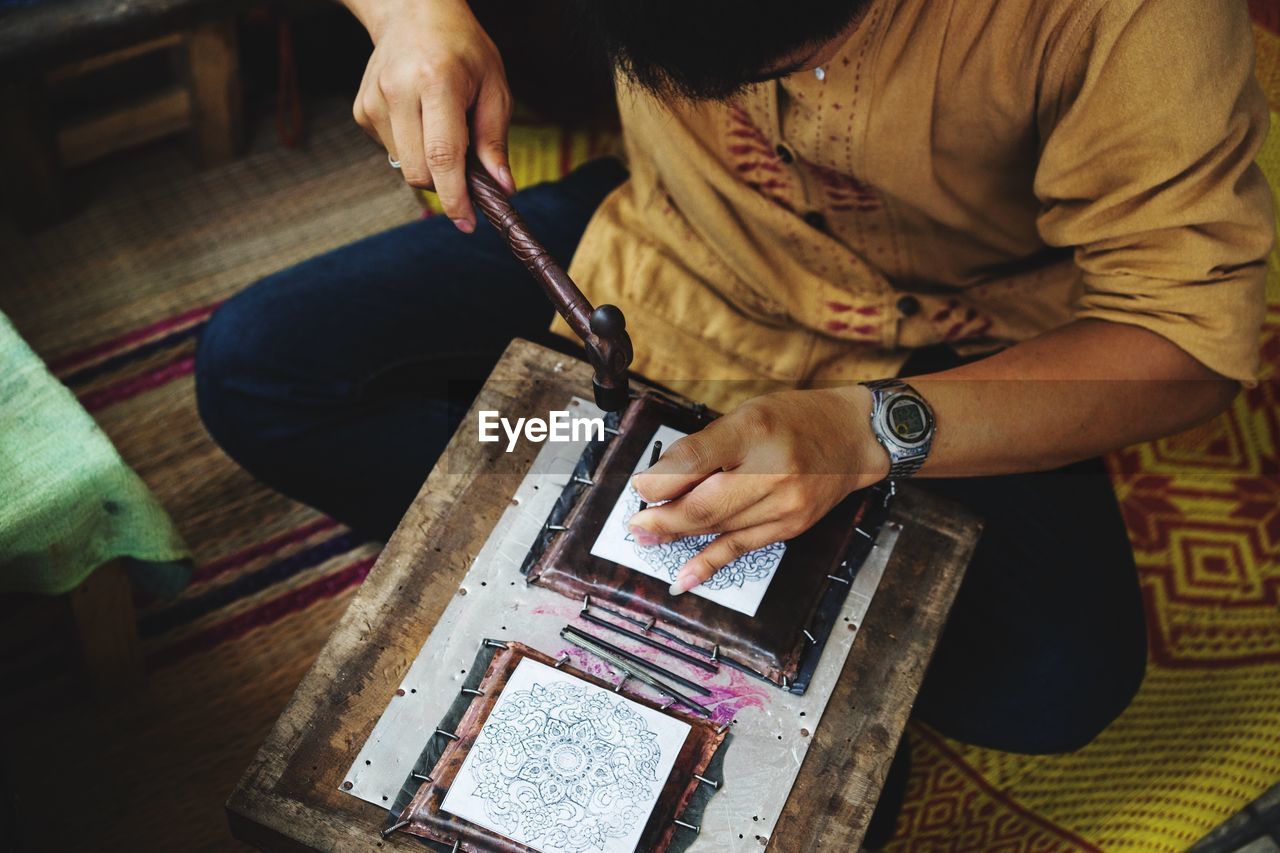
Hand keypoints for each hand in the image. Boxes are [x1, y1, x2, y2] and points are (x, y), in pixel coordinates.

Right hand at [351, 0, 513, 231]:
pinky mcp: (362, 111)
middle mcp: (397, 91)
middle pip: (418, 171)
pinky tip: (421, 118)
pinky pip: (392, 153)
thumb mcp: (494, 86)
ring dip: (430, 164)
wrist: (413, 12)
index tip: (468, 223)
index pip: (442, 155)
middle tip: (468, 172)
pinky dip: (413, 149)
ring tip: (443, 126)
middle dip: (446, 185)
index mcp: (436, 81)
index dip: (455, 196)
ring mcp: (373, 101)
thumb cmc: (462, 49)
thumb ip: (495, 139)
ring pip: (404, 166)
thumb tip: (502, 188)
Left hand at [628, 386, 888, 594]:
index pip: (693, 461)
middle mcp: (771, 470)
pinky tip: (682, 578)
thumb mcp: (746, 416)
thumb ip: (705, 447)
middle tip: (635, 525)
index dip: (658, 481)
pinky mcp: (790, 528)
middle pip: (703, 504)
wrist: (853, 438)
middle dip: (661, 518)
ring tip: (647, 538)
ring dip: (677, 536)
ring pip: (717, 528)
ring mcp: (784, 505)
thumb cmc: (795, 420)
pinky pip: (740, 548)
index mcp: (753, 430)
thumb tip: (660, 480)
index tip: (638, 488)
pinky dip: (708, 563)